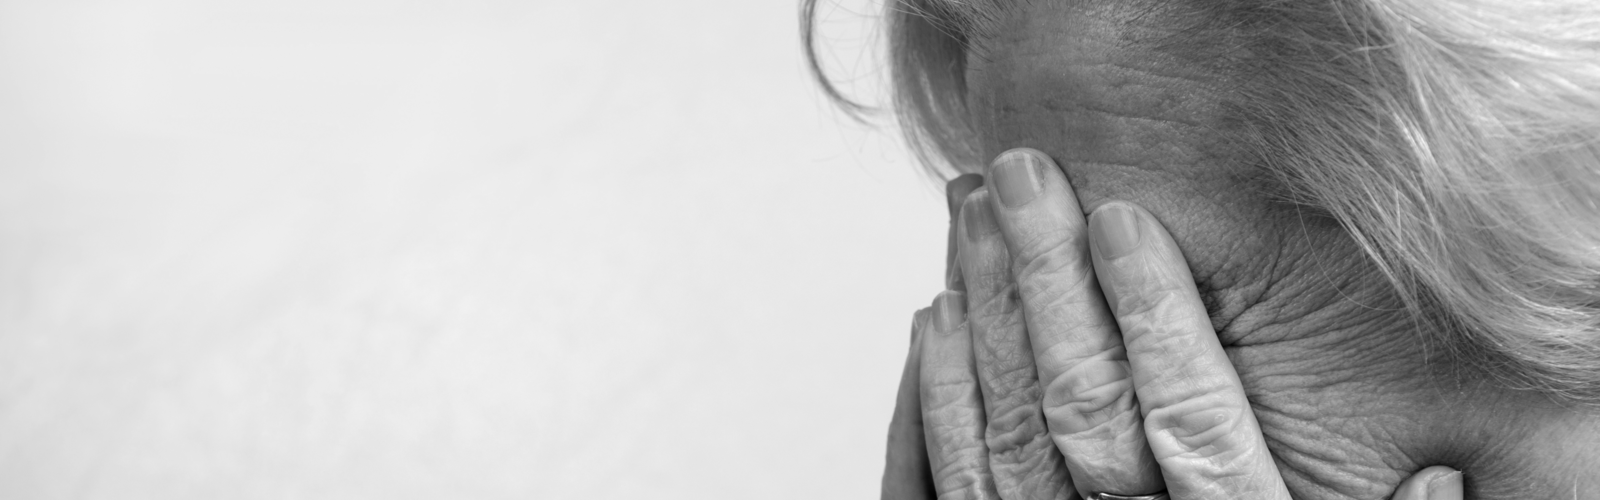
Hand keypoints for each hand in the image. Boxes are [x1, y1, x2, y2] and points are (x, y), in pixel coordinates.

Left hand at [882, 149, 1464, 499]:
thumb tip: (1434, 479)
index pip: (1191, 422)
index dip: (1153, 316)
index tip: (1119, 218)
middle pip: (1078, 413)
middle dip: (1041, 285)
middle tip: (1017, 180)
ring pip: (1002, 436)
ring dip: (983, 318)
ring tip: (974, 223)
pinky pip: (943, 483)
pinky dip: (932, 399)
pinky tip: (933, 322)